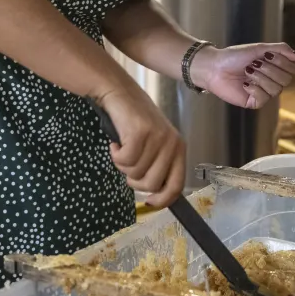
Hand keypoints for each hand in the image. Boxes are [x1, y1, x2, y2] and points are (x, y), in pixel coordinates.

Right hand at [99, 87, 186, 208]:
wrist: (119, 93)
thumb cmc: (134, 121)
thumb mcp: (154, 144)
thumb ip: (158, 166)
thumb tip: (154, 195)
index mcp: (178, 149)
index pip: (177, 186)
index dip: (162, 200)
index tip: (149, 202)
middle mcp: (172, 144)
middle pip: (152, 184)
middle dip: (135, 181)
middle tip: (127, 165)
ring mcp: (157, 138)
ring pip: (136, 173)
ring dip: (122, 165)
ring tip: (122, 148)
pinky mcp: (140, 132)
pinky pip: (125, 160)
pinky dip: (115, 155)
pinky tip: (116, 143)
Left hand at [190, 44, 294, 109]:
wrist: (214, 67)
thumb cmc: (235, 56)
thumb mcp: (259, 48)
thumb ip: (281, 50)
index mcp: (275, 68)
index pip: (293, 69)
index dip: (282, 62)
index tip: (266, 55)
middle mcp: (272, 81)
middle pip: (286, 80)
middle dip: (269, 69)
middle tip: (254, 64)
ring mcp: (263, 92)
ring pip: (276, 90)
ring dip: (260, 78)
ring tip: (247, 72)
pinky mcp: (254, 102)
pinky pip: (264, 99)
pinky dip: (254, 89)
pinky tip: (244, 84)